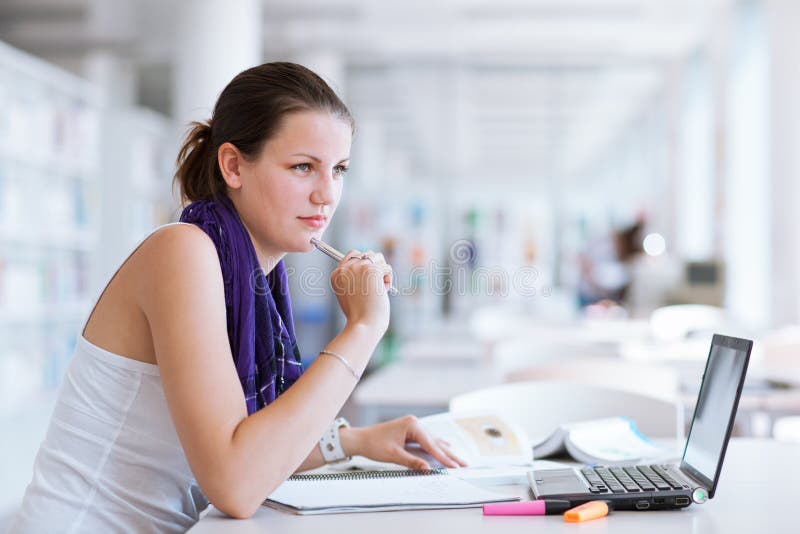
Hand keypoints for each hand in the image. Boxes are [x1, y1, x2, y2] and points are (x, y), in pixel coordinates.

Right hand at [331, 250, 391, 333]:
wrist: (363, 324)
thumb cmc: (359, 314)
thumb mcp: (350, 293)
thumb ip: (354, 277)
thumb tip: (370, 260)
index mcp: (336, 274)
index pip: (352, 254)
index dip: (365, 265)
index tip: (368, 280)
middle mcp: (345, 268)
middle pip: (366, 254)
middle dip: (375, 267)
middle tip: (375, 286)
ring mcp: (357, 267)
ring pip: (378, 257)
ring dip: (382, 271)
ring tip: (379, 288)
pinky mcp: (371, 270)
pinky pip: (387, 267)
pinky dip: (388, 280)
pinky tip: (383, 291)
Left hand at [342, 416, 466, 469]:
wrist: (361, 438)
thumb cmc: (374, 444)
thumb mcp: (394, 455)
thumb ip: (412, 461)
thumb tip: (428, 469)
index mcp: (412, 425)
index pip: (431, 444)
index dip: (443, 457)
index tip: (455, 466)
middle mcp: (414, 423)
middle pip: (435, 442)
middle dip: (449, 454)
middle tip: (464, 464)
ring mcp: (413, 426)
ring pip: (433, 441)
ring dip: (445, 451)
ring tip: (458, 459)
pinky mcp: (410, 431)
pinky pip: (427, 440)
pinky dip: (436, 446)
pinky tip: (446, 446)